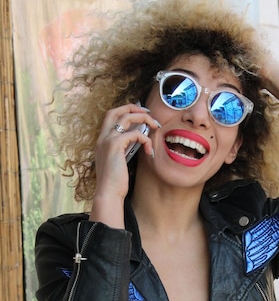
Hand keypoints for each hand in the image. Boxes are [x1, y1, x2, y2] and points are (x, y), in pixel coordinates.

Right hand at [90, 103, 159, 226]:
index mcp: (102, 140)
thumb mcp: (119, 161)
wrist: (108, 193)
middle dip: (133, 107)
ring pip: (126, 117)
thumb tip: (138, 139)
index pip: (111, 116)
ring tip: (155, 126)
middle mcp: (102, 137)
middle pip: (115, 110)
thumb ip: (125, 148)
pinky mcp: (115, 146)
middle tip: (148, 113)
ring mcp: (107, 140)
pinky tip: (149, 151)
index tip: (140, 115)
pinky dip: (145, 139)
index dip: (126, 111)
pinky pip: (135, 134)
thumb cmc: (115, 182)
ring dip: (143, 118)